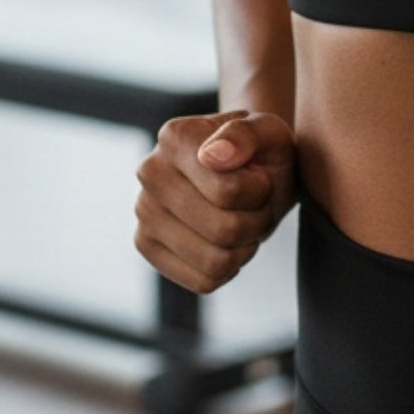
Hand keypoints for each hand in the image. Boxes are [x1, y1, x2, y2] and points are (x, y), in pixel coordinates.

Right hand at [134, 109, 297, 294]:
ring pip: (215, 260)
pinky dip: (229, 267)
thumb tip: (211, 155)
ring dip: (246, 246)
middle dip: (257, 220)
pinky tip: (229, 241)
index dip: (259, 191)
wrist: (249, 172)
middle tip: (258, 202)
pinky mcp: (146, 245)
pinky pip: (203, 280)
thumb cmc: (261, 153)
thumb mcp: (270, 133)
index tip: (260, 175)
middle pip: (223, 230)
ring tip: (245, 219)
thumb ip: (247, 135)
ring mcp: (143, 210)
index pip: (227, 193)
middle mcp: (149, 171)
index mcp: (175, 137)